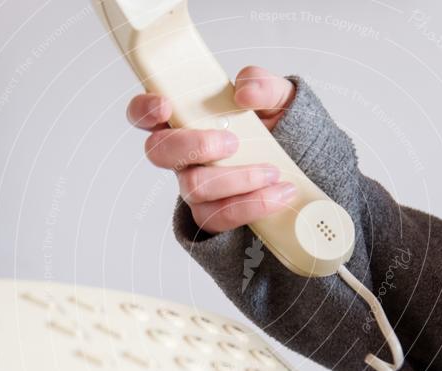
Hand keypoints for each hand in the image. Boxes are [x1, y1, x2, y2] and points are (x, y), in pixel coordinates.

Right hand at [126, 66, 297, 233]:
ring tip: (271, 172)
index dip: (145, 109)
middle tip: (232, 142)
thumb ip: (262, 84)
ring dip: (237, 178)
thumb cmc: (274, 130)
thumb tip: (245, 92)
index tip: (165, 105)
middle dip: (195, 145)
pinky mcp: (212, 215)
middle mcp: (181, 156)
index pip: (145, 114)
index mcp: (185, 121)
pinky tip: (278, 194)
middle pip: (159, 153)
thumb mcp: (276, 98)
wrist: (296, 169)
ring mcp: (194, 187)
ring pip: (194, 187)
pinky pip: (220, 216)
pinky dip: (252, 204)